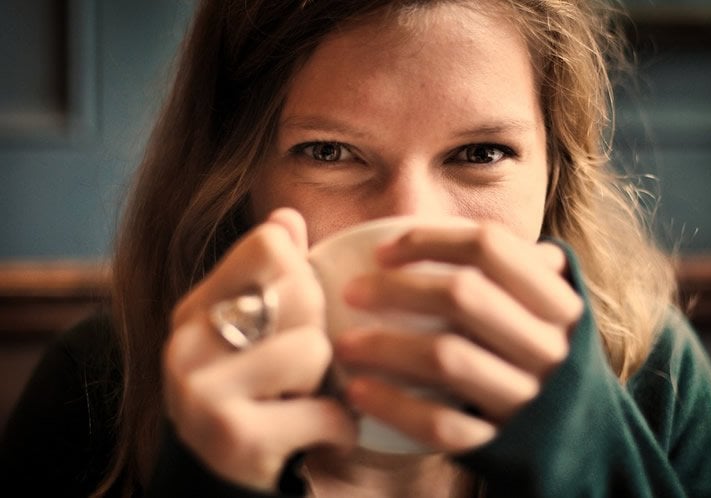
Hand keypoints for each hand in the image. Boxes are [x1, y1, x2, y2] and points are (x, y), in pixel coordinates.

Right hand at [163, 208, 356, 490]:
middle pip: (299, 289)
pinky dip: (338, 429)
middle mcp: (187, 343)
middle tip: (301, 370)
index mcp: (195, 308)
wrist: (220, 486)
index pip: (270, 244)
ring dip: (327, 384)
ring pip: (313, 348)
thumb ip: (269, 276)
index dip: (302, 276)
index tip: (295, 316)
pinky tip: (318, 437)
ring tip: (302, 401)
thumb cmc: (251, 400)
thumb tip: (287, 215)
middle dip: (318, 332)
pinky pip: (325, 410)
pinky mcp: (234, 437)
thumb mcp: (254, 335)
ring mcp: (203, 392)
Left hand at [335, 223, 582, 452]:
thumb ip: (515, 270)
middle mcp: (549, 346)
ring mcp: (528, 398)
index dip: (429, 239)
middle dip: (396, 289)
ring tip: (344, 344)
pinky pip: (441, 424)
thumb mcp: (546, 312)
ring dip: (385, 347)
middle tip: (351, 292)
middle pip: (463, 296)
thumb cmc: (540, 359)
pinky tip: (359, 392)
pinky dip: (395, 406)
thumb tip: (449, 227)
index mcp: (558, 303)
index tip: (382, 252)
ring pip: (447, 359)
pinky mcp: (502, 443)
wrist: (578, 444)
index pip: (490, 246)